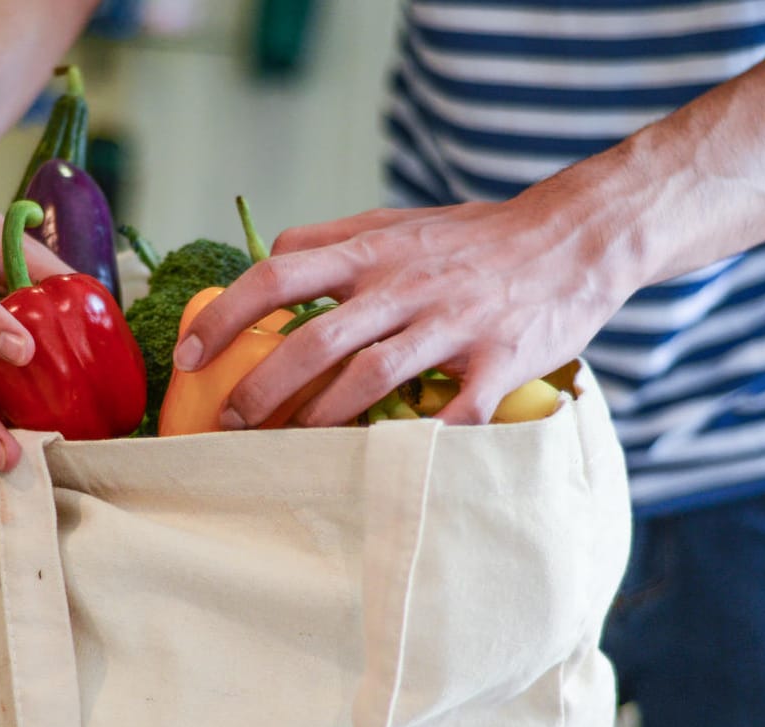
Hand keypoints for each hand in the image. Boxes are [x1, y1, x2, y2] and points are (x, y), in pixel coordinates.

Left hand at [174, 192, 633, 428]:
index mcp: (373, 252)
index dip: (226, 317)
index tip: (188, 356)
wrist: (575, 236)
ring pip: (372, 375)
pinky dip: (421, 441)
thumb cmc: (477, 237)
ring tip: (290, 449)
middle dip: (263, 387)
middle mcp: (406, 285)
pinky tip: (389, 466)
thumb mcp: (399, 222)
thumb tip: (268, 254)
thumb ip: (334, 239)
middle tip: (231, 424)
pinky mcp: (500, 360)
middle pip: (315, 338)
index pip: (279, 275)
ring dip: (323, 418)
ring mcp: (453, 323)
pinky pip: (454, 411)